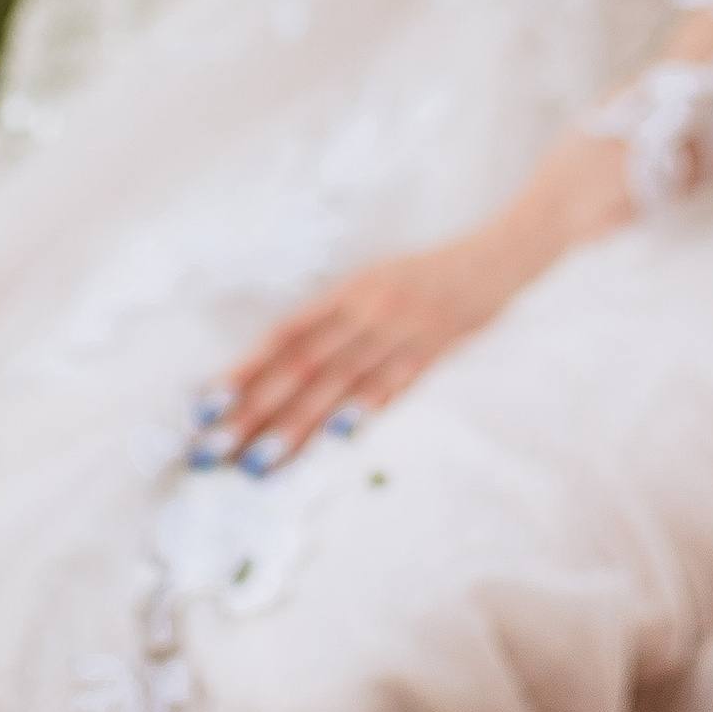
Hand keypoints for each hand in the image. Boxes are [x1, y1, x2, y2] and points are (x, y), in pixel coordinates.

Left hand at [200, 129, 632, 468]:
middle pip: (301, 369)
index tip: (207, 403)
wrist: (506, 250)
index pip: (285, 336)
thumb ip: (340, 318)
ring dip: (295, 427)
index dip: (244, 369)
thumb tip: (287, 359)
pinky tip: (339, 436)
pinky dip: (366, 411)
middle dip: (252, 411)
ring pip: (339, 387)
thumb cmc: (436, 267)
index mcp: (350, 289)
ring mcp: (403, 333)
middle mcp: (369, 311)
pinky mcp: (436, 351)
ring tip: (256, 462)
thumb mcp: (381, 279)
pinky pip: (395, 386)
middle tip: (211, 448)